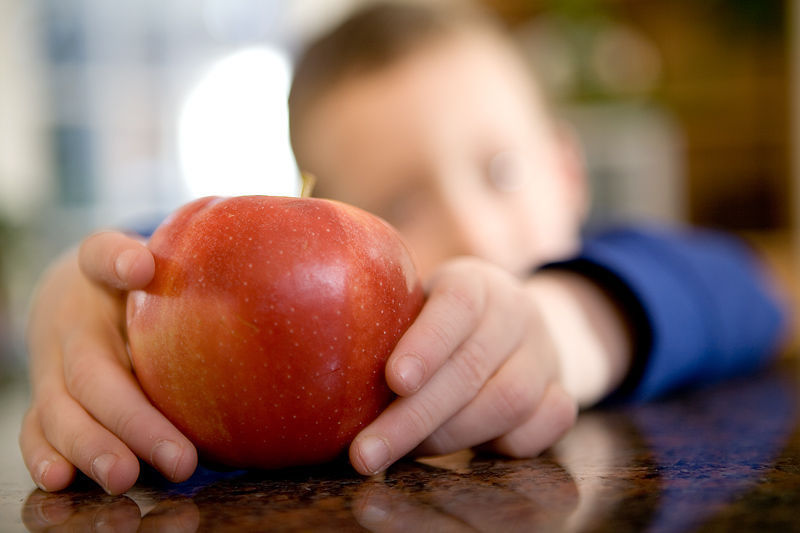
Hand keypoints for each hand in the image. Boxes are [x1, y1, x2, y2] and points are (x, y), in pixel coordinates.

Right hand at [20, 231, 197, 494]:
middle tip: (180, 457)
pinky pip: (36, 430)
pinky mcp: (45, 402)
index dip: (120, 261)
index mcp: (95, 278)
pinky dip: (44, 455)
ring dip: (92, 448)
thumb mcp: (153, 265)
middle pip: (95, 374)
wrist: (76, 297)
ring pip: (62, 412)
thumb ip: (161, 265)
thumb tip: (155, 267)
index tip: (140, 268)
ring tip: (124, 476)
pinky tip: (62, 479)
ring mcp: (51, 368)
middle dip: (134, 420)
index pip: (103, 257)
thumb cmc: (136, 285)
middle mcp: (68, 325)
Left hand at [348, 257, 580, 474]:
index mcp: (476, 282)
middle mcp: (516, 314)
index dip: (427, 343)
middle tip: (365, 453)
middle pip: (471, 367)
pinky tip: (466, 455)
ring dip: (449, 437)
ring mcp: (544, 354)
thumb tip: (313, 366)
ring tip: (400, 453)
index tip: (394, 381)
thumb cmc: (443, 320)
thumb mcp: (420, 303)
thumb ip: (388, 322)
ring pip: (508, 402)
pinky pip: (546, 427)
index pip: (457, 305)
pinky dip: (505, 446)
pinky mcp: (561, 392)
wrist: (518, 325)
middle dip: (415, 417)